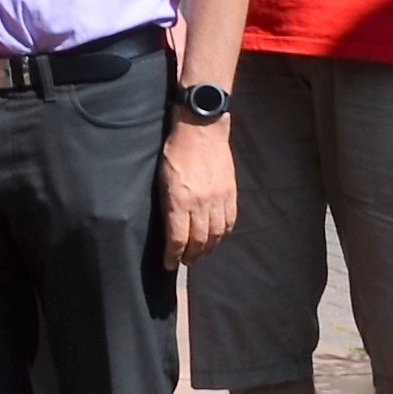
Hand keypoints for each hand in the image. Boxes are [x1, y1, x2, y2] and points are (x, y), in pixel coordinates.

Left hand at [161, 119, 237, 265]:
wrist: (201, 129)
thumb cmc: (174, 151)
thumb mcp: (161, 179)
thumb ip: (167, 205)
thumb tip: (169, 228)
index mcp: (180, 201)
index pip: (177, 239)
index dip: (173, 256)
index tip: (169, 264)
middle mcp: (201, 203)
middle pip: (199, 240)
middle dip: (191, 255)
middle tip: (185, 262)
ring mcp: (219, 198)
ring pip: (216, 233)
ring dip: (209, 248)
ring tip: (201, 254)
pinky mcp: (231, 192)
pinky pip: (230, 220)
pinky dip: (224, 233)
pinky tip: (218, 237)